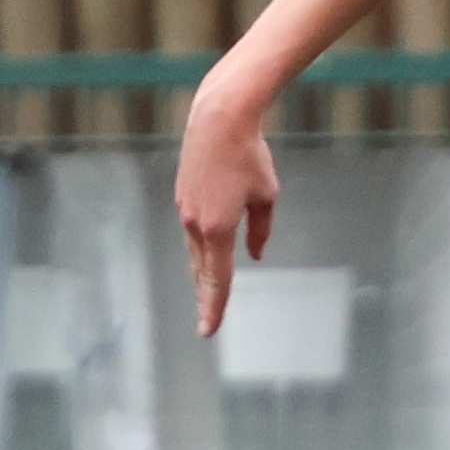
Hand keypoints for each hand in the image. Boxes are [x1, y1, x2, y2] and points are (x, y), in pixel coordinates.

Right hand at [176, 75, 278, 337]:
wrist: (219, 119)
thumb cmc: (249, 156)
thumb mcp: (267, 195)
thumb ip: (261, 230)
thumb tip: (255, 254)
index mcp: (218, 228)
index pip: (217, 279)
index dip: (214, 307)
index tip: (208, 330)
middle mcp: (195, 223)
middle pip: (202, 270)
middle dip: (206, 296)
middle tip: (207, 321)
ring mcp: (185, 209)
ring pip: (194, 251)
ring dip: (201, 273)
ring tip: (206, 293)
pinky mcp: (183, 195)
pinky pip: (192, 231)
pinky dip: (199, 247)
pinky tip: (205, 254)